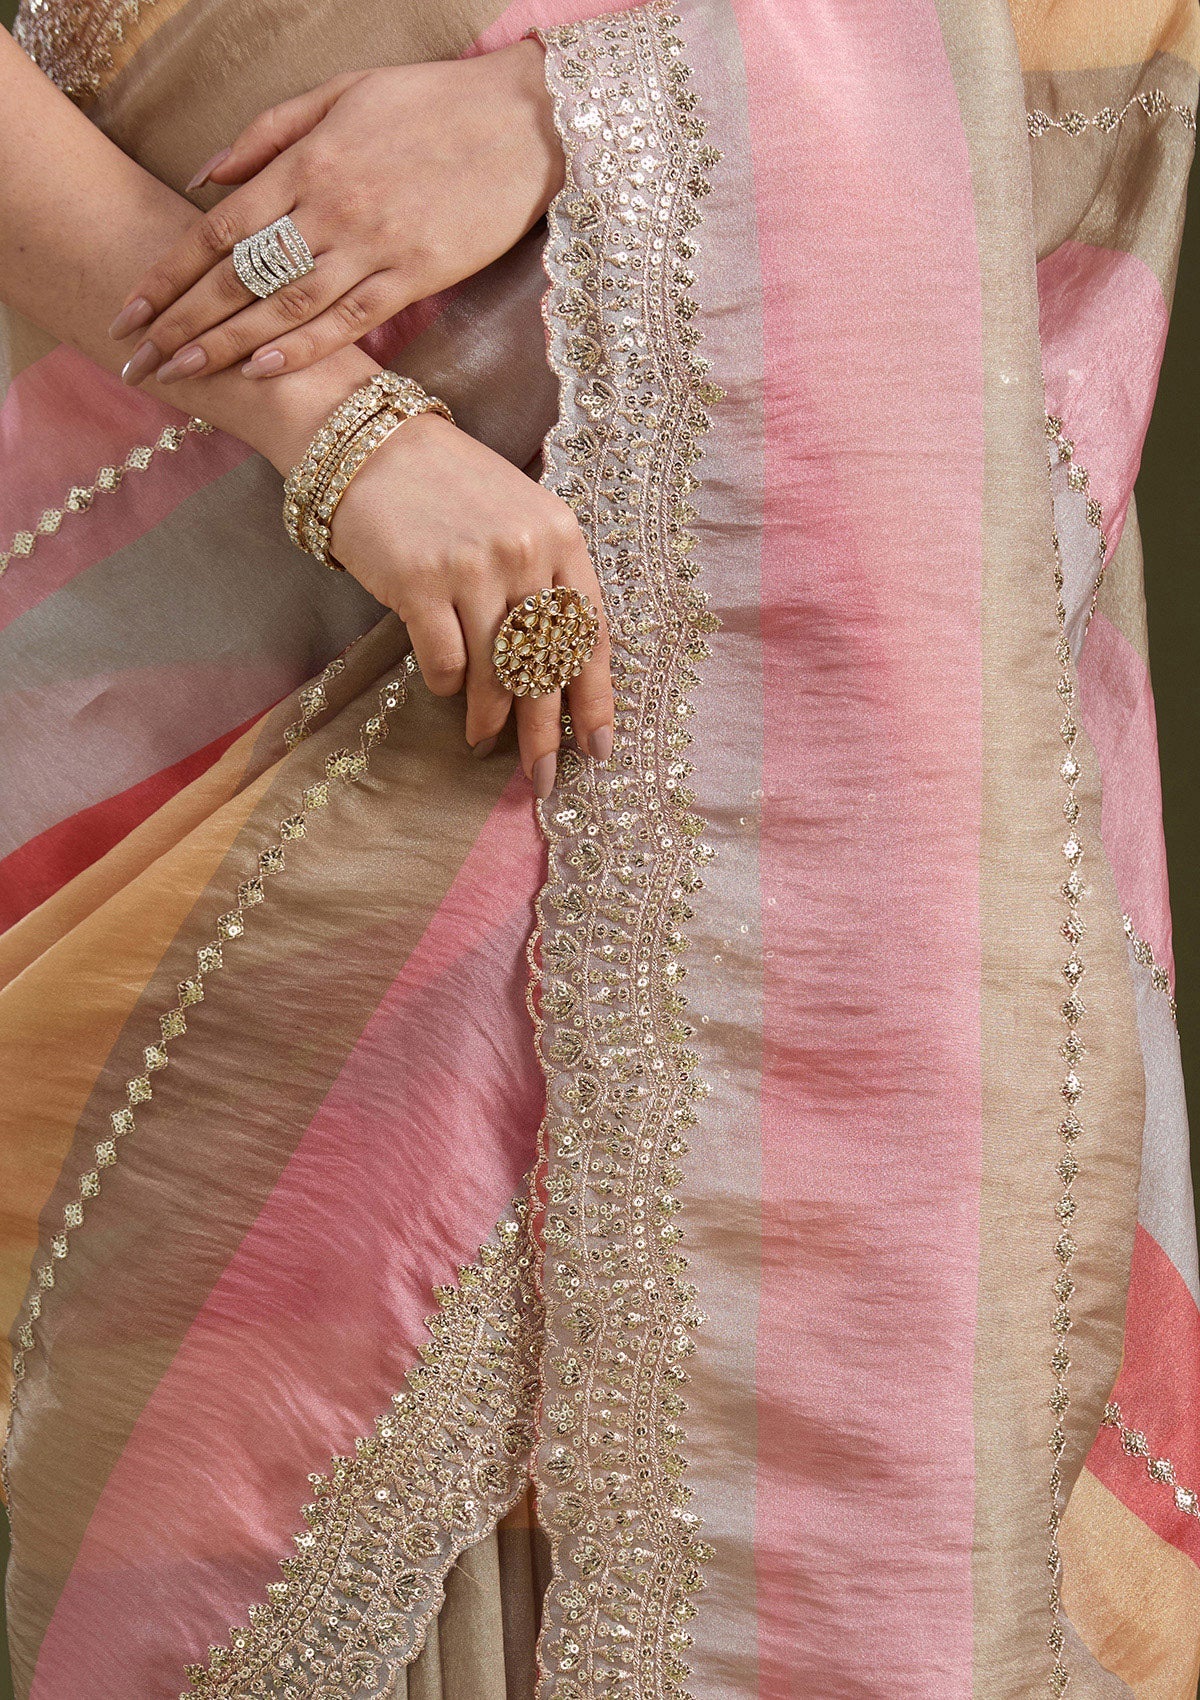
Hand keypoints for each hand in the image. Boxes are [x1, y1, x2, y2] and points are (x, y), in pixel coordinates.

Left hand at [109, 43, 564, 385]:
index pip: (219, 228)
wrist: (523, 123)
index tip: (131, 309)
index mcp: (307, 161)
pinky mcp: (418, 275)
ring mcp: (375, 244)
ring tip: (185, 376)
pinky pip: (350, 318)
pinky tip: (264, 370)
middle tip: (140, 361)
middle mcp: (331, 205)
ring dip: (229, 345)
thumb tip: (204, 177)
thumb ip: (269, 132)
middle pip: (241, 276)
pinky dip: (304, 347)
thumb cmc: (430, 104)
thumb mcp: (342, 92)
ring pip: (286, 305)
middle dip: (184, 322)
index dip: (170, 274)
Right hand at [328, 412, 612, 794]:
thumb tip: (558, 673)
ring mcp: (473, 567)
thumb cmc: (451, 489)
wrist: (373, 444)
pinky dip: (446, 686)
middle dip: (545, 733)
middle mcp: (526, 551)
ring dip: (489, 718)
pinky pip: (444, 661)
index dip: (596, 699)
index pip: (591, 634)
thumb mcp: (520, 519)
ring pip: (495, 672)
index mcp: (562, 537)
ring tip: (482, 740)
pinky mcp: (421, 581)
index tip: (597, 747)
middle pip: (547, 665)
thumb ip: (547, 580)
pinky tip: (444, 689)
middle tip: (544, 777)